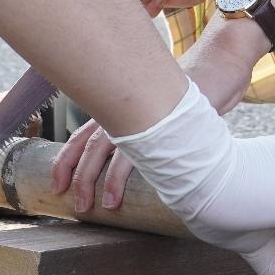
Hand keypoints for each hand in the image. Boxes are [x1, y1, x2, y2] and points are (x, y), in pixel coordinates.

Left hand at [50, 28, 261, 211]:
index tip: (56, 185)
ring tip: (101, 206)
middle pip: (87, 144)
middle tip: (72, 202)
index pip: (81, 136)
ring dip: (100, 180)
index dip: (65, 161)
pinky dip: (125, 175)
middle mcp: (124, 110)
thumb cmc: (187, 99)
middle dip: (77, 175)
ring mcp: (142, 115)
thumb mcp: (157, 115)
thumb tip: (131, 164)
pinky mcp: (162, 123)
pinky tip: (123, 194)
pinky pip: (137, 153)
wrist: (217, 68)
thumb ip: (141, 135)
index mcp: (118, 110)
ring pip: (107, 148)